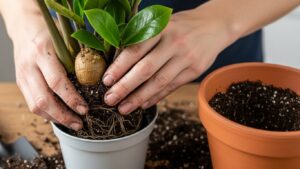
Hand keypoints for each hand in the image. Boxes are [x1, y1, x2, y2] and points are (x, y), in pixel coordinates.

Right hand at [11, 12, 87, 130]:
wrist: (24, 26)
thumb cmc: (50, 31)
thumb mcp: (66, 38)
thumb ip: (79, 56)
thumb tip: (101, 76)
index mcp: (42, 52)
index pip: (57, 82)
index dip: (71, 99)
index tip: (84, 109)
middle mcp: (29, 66)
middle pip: (43, 99)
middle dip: (63, 115)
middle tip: (79, 123)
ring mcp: (22, 76)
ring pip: (35, 105)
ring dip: (55, 118)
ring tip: (72, 123)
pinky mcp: (21, 82)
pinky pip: (32, 103)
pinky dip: (47, 113)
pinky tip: (60, 116)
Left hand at [103, 8, 236, 113]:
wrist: (215, 25)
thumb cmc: (181, 25)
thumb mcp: (162, 24)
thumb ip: (144, 40)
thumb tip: (120, 65)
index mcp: (161, 28)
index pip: (136, 50)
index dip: (119, 67)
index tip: (106, 81)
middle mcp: (174, 43)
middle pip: (146, 69)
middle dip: (125, 87)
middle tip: (110, 99)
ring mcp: (186, 58)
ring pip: (159, 82)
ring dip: (139, 98)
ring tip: (124, 108)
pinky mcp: (195, 70)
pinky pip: (172, 87)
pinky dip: (156, 97)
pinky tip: (143, 104)